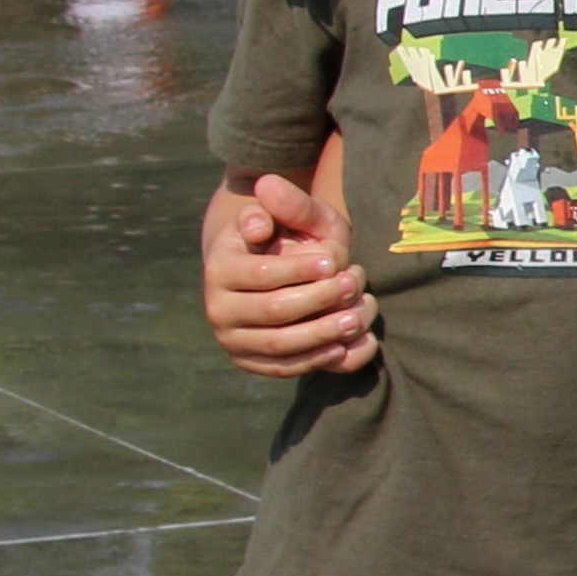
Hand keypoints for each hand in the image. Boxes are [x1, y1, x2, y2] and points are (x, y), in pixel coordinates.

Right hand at [202, 173, 377, 376]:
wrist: (275, 272)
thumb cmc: (290, 237)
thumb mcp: (295, 215)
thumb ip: (287, 206)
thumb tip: (264, 208)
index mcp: (220, 267)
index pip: (260, 275)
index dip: (298, 270)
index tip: (333, 262)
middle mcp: (219, 308)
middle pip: (274, 312)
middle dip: (319, 300)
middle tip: (355, 286)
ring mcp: (235, 340)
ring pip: (282, 346)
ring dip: (324, 334)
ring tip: (357, 318)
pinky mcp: (254, 364)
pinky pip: (289, 369)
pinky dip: (322, 360)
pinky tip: (351, 345)